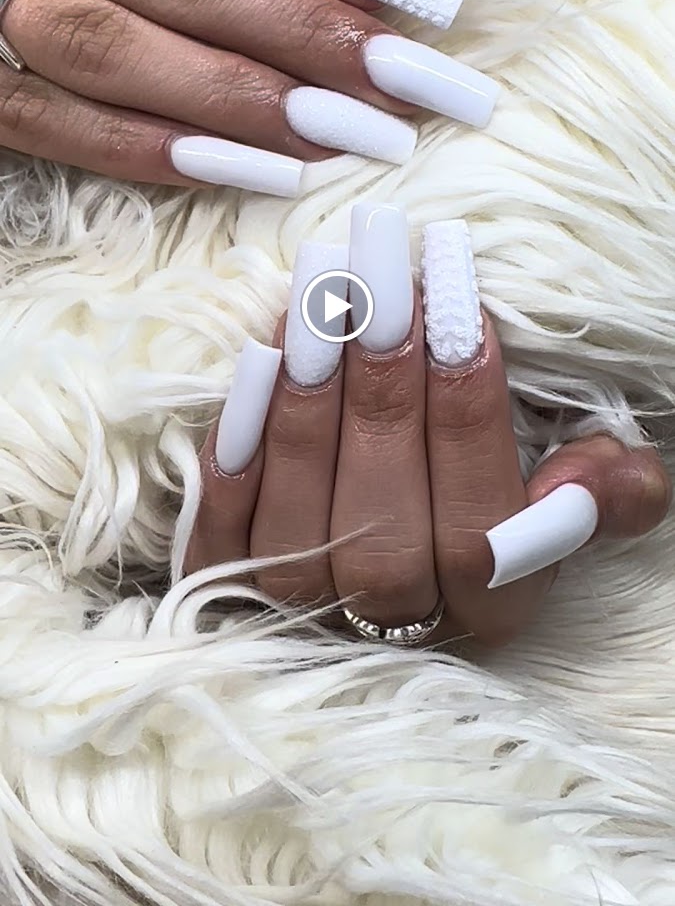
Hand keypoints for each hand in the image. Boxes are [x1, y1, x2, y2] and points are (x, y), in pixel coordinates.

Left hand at [185, 204, 670, 646]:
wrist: (381, 536)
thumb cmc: (482, 493)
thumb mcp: (560, 495)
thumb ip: (598, 491)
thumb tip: (608, 477)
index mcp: (488, 609)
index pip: (481, 535)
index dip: (470, 423)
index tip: (461, 315)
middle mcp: (392, 625)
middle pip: (384, 533)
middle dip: (383, 397)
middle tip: (382, 284)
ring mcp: (301, 616)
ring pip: (299, 530)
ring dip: (309, 407)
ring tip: (320, 296)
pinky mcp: (228, 590)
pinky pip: (223, 536)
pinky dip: (237, 451)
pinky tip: (261, 360)